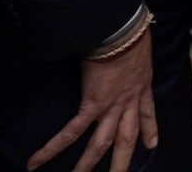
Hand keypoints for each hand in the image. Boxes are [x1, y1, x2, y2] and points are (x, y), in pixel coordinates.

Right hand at [27, 29, 157, 171]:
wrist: (124, 33)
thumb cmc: (131, 35)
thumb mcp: (139, 50)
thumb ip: (134, 60)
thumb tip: (127, 50)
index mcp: (142, 87)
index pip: (147, 113)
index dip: (150, 129)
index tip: (152, 144)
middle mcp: (128, 102)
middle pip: (127, 138)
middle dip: (123, 160)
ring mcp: (111, 106)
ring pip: (102, 143)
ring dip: (89, 164)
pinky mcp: (92, 104)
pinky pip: (72, 132)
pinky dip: (53, 147)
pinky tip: (38, 160)